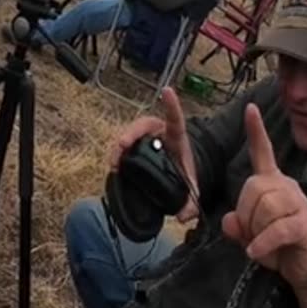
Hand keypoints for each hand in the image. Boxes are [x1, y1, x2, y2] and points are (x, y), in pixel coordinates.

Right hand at [108, 88, 199, 221]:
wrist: (177, 168)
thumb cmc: (184, 169)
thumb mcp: (192, 185)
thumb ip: (192, 202)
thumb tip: (183, 217)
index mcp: (176, 136)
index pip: (175, 118)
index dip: (171, 105)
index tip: (167, 90)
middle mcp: (158, 133)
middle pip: (143, 125)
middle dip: (131, 133)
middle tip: (122, 145)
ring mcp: (144, 138)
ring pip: (129, 135)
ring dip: (120, 147)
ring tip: (114, 163)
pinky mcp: (134, 147)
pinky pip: (123, 147)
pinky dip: (117, 155)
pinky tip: (114, 167)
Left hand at [221, 104, 306, 290]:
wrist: (303, 266)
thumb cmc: (274, 243)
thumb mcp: (248, 233)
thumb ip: (235, 224)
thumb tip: (230, 221)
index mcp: (271, 182)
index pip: (263, 152)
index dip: (256, 131)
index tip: (250, 108)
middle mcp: (286, 186)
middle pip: (253, 188)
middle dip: (244, 214)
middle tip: (249, 234)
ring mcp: (297, 204)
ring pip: (264, 208)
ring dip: (254, 231)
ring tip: (259, 243)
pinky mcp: (304, 224)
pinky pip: (276, 229)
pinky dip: (262, 243)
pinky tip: (256, 252)